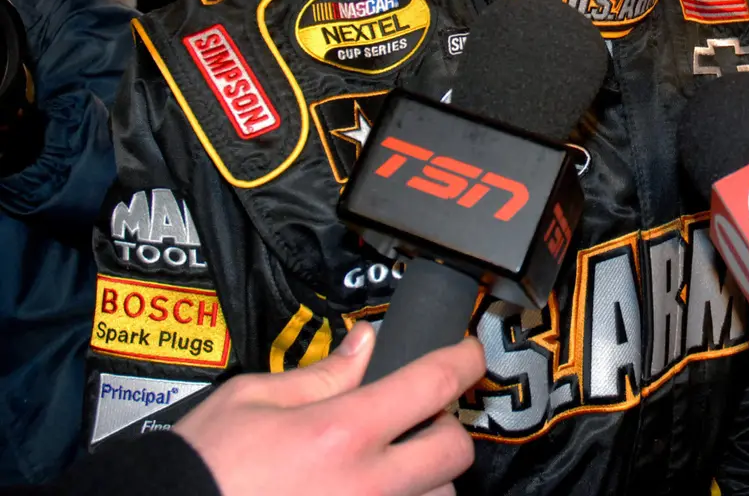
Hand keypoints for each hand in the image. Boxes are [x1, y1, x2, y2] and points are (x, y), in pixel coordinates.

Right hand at [175, 323, 485, 495]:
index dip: (464, 359)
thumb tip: (364, 345)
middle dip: (446, 427)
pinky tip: (369, 491)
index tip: (469, 353)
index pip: (434, 383)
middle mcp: (366, 483)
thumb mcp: (253, 399)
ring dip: (426, 478)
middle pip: (453, 450)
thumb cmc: (202, 468)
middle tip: (420, 417)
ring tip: (390, 466)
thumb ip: (321, 373)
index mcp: (342, 431)